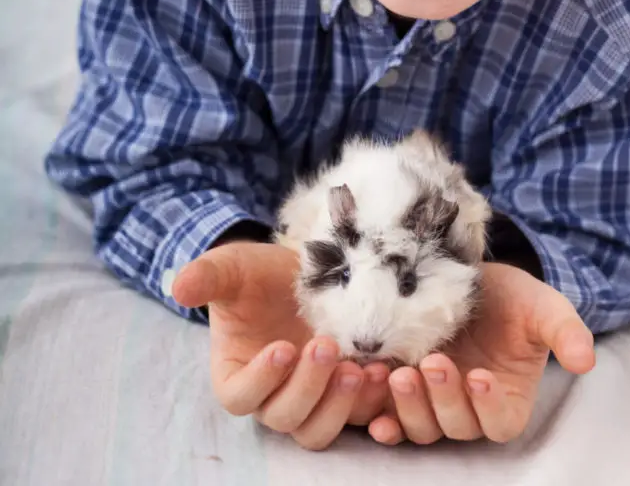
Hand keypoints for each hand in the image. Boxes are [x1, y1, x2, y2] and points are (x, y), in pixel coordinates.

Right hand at [170, 240, 389, 449]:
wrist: (295, 272)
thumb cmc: (256, 275)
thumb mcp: (231, 268)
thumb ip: (207, 276)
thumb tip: (179, 286)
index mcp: (237, 375)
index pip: (241, 396)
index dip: (261, 380)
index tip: (281, 348)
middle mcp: (272, 396)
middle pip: (285, 417)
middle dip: (307, 387)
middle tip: (326, 345)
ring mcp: (311, 399)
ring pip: (319, 429)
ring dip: (340, 406)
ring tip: (359, 368)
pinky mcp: (345, 394)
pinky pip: (359, 416)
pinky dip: (371, 403)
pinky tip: (383, 372)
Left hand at [369, 262, 594, 445]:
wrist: (467, 274)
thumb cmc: (511, 295)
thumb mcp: (541, 304)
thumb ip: (565, 330)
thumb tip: (585, 359)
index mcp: (506, 399)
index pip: (500, 421)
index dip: (490, 406)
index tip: (481, 375)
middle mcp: (468, 408)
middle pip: (456, 426)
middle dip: (443, 399)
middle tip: (431, 364)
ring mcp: (430, 400)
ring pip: (420, 424)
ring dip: (408, 407)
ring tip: (398, 373)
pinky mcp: (398, 385)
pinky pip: (386, 412)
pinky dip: (376, 410)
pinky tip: (368, 390)